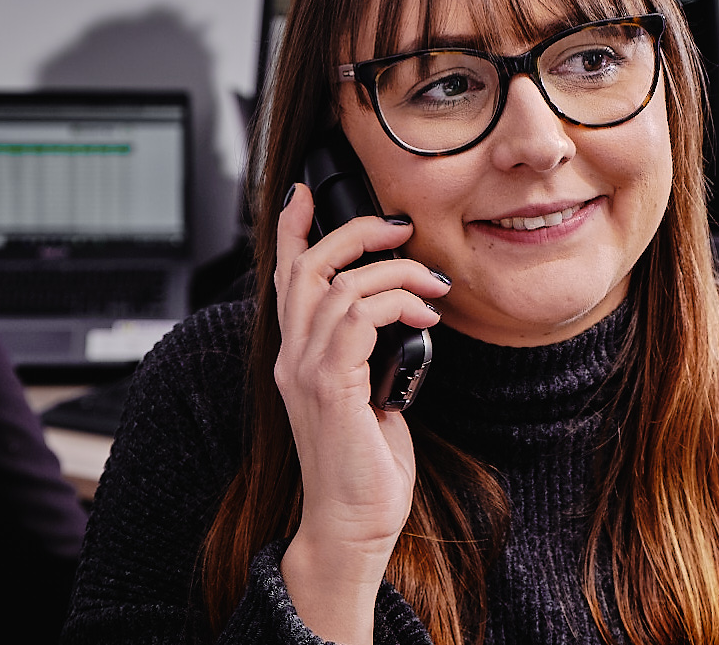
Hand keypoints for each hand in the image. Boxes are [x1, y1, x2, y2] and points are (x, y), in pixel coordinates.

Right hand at [269, 183, 449, 638]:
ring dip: (394, 272)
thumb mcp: (370, 398)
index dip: (291, 230)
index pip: (285, 280)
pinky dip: (395, 302)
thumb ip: (370, 358)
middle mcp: (292, 360)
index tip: (305, 192)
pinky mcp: (331, 387)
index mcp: (298, 359)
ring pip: (337, 285)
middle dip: (352, 231)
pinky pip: (356, 317)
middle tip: (399, 227)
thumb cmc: (367, 469)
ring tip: (433, 284)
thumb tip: (403, 322)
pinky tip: (424, 315)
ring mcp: (307, 373)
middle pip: (306, 266)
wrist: (352, 526)